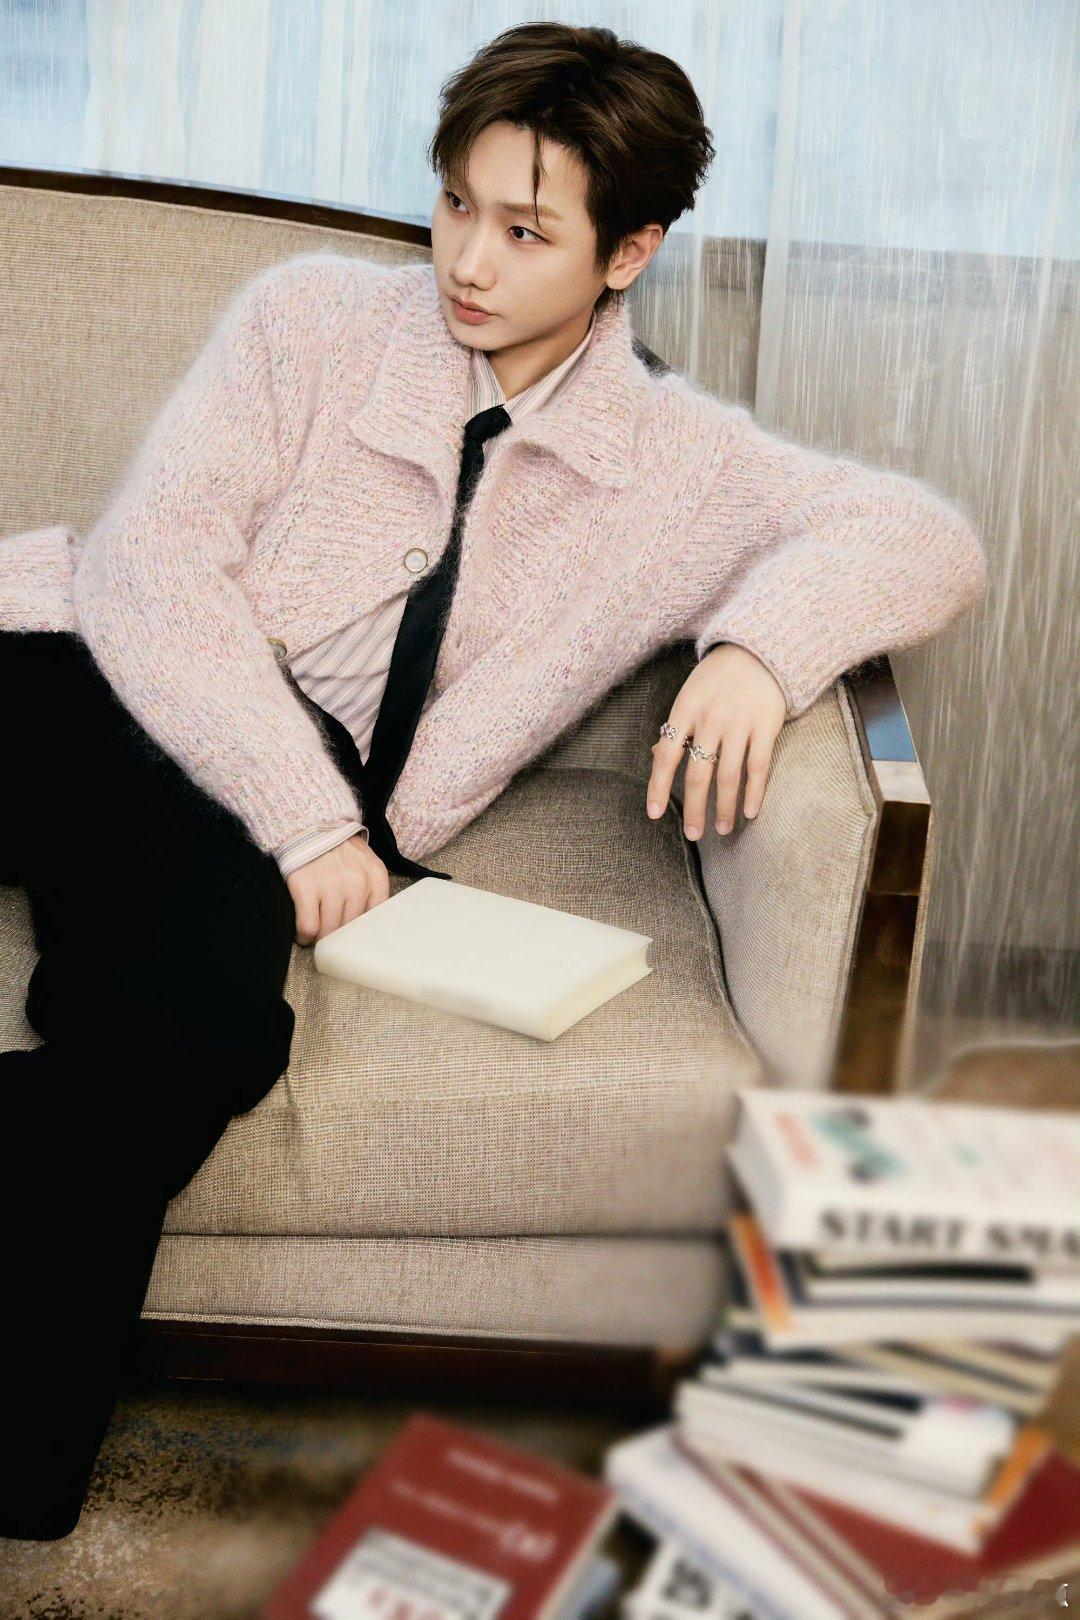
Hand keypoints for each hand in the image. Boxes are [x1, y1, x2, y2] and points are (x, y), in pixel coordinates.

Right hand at [286, 833, 389, 944]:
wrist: (307, 824)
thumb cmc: (336, 849)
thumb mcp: (365, 864)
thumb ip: (370, 891)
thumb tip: (366, 928)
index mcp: (376, 876)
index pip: (375, 920)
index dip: (359, 932)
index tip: (349, 935)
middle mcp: (357, 882)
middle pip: (350, 929)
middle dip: (337, 936)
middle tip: (328, 935)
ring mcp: (331, 885)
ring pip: (329, 931)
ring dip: (320, 938)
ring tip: (315, 934)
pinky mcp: (306, 887)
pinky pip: (308, 926)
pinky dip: (303, 935)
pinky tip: (302, 933)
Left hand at [647, 643, 786, 839]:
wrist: (759, 650)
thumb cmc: (718, 678)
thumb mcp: (689, 696)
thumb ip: (676, 727)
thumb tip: (655, 757)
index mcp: (685, 710)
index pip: (666, 755)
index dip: (658, 787)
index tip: (655, 815)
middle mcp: (710, 718)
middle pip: (698, 773)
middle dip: (695, 809)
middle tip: (694, 835)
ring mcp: (739, 722)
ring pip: (729, 775)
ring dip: (725, 807)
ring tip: (722, 829)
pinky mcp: (766, 725)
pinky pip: (759, 766)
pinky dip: (755, 792)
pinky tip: (751, 812)